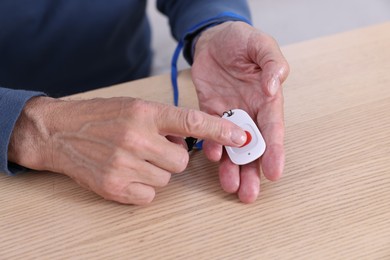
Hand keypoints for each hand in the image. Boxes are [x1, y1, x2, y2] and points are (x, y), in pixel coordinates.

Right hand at [8, 97, 246, 204]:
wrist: (58, 132)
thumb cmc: (100, 117)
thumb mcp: (134, 107)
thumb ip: (164, 121)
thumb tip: (190, 141)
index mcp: (144, 113)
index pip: (191, 121)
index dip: (220, 129)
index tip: (242, 136)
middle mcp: (136, 137)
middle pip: (182, 161)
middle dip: (173, 157)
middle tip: (153, 149)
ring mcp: (124, 164)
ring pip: (166, 179)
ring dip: (155, 172)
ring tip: (133, 158)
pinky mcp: (114, 186)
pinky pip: (149, 195)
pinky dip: (143, 187)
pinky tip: (126, 172)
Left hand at [192, 21, 289, 202]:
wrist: (213, 39)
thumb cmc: (241, 40)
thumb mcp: (261, 44)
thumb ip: (272, 63)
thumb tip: (272, 87)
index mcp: (267, 100)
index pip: (272, 129)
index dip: (274, 151)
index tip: (274, 172)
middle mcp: (250, 112)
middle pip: (254, 147)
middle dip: (253, 171)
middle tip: (250, 195)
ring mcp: (228, 115)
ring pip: (232, 147)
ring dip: (233, 168)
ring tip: (231, 187)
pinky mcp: (209, 112)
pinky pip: (209, 134)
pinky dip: (211, 146)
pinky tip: (212, 157)